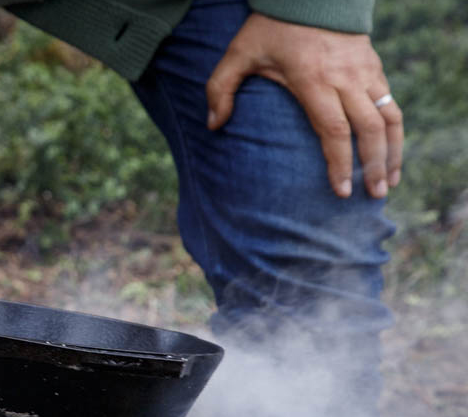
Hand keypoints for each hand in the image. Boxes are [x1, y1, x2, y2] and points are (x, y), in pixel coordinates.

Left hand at [206, 13, 402, 198]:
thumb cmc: (270, 27)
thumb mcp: (238, 54)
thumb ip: (221, 89)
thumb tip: (213, 125)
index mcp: (313, 79)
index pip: (333, 129)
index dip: (339, 163)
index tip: (341, 190)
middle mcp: (345, 78)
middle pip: (368, 129)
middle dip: (372, 165)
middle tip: (373, 196)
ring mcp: (365, 72)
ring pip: (388, 117)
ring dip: (391, 152)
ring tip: (388, 183)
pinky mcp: (375, 68)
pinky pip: (392, 104)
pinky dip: (395, 132)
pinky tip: (391, 154)